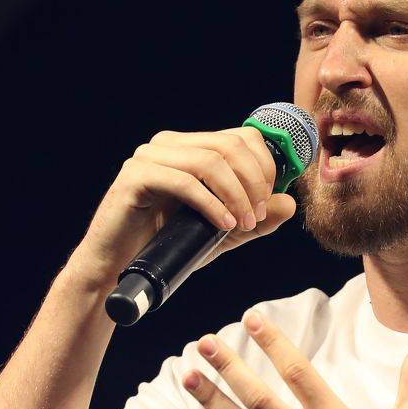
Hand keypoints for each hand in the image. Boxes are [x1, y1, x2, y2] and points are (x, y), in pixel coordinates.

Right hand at [71, 125, 296, 284]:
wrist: (119, 270)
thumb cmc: (167, 249)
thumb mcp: (222, 234)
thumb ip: (255, 220)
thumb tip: (288, 203)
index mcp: (190, 148)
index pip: (241, 137)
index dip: (265, 166)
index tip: (270, 201)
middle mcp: (169, 144)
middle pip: (229, 145)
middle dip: (254, 181)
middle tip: (257, 216)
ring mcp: (149, 157)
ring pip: (209, 161)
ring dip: (235, 195)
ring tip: (243, 224)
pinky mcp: (135, 177)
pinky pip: (184, 182)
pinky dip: (211, 204)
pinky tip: (223, 225)